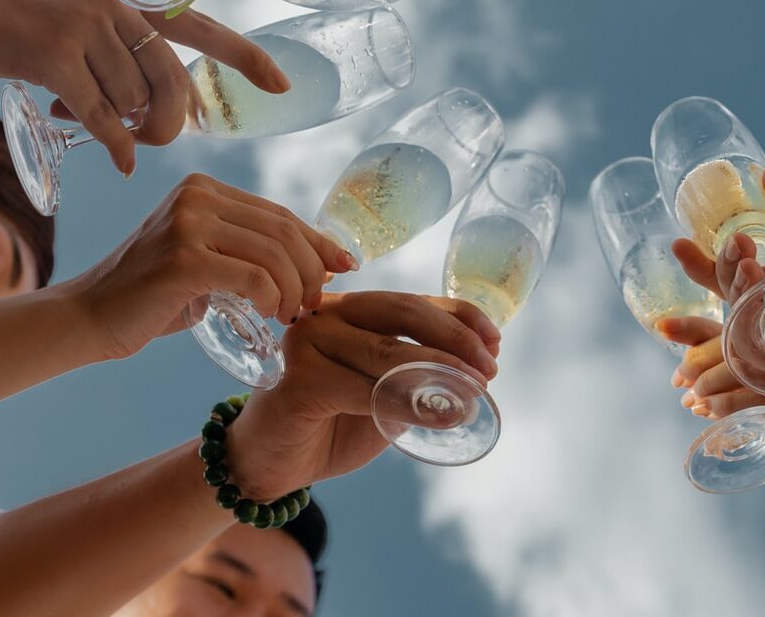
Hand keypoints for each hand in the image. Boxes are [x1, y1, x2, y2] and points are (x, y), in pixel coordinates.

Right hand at [0, 0, 286, 174]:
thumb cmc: (12, 26)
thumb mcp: (78, 23)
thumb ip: (121, 54)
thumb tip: (156, 114)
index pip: (202, 28)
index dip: (246, 57)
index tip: (284, 84)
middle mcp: (116, 6)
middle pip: (174, 81)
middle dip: (168, 121)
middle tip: (146, 137)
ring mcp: (86, 27)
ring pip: (136, 102)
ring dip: (125, 129)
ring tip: (95, 123)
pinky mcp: (54, 55)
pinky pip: (102, 116)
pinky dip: (113, 144)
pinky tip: (118, 158)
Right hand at [64, 175, 355, 359]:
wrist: (88, 318)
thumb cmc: (152, 297)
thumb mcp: (205, 262)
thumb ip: (247, 252)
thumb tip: (318, 263)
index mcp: (203, 189)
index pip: (278, 213)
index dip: (317, 240)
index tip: (345, 265)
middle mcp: (196, 196)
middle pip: (282, 230)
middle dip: (312, 269)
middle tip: (316, 304)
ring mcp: (187, 223)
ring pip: (273, 253)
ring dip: (296, 289)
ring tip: (293, 315)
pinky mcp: (182, 258)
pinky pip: (252, 276)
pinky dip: (273, 297)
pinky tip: (272, 314)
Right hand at [226, 291, 501, 498]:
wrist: (269, 464)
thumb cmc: (329, 424)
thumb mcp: (383, 394)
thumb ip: (418, 377)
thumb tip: (479, 372)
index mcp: (351, 309)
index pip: (413, 301)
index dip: (460, 316)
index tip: (496, 341)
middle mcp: (326, 313)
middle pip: (402, 313)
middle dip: (455, 339)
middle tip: (490, 368)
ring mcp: (308, 342)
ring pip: (387, 353)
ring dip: (439, 374)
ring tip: (474, 395)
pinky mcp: (298, 379)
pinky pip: (365, 390)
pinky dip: (409, 404)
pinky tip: (442, 416)